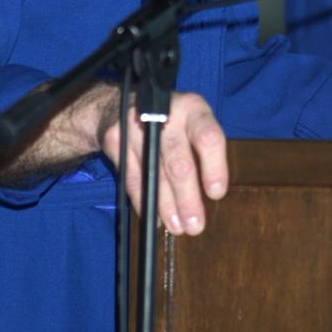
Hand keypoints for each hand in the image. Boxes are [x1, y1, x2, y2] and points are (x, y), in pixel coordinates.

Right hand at [102, 91, 228, 235]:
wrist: (120, 105)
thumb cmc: (169, 121)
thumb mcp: (192, 123)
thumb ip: (203, 151)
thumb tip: (210, 195)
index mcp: (192, 108)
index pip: (208, 138)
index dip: (214, 168)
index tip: (216, 194)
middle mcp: (164, 113)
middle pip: (178, 162)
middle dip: (187, 198)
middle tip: (195, 225)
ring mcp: (136, 125)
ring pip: (154, 173)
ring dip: (166, 205)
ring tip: (177, 226)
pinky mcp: (115, 139)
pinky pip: (132, 178)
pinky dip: (144, 201)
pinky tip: (154, 215)